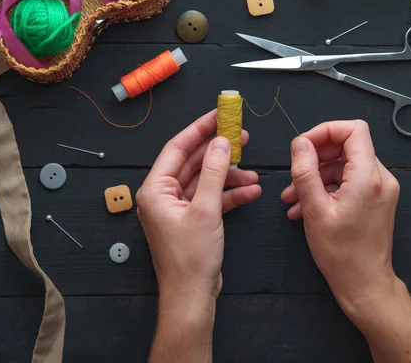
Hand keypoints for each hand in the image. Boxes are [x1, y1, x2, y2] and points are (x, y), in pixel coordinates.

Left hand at [136, 110, 261, 300]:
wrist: (192, 296)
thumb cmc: (190, 260)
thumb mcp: (206, 210)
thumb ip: (215, 172)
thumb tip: (221, 143)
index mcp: (156, 189)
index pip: (178, 148)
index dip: (200, 129)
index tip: (219, 115)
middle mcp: (163, 196)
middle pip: (193, 162)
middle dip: (219, 152)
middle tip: (241, 137)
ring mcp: (178, 208)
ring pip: (205, 181)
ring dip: (229, 176)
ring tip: (254, 174)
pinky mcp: (191, 220)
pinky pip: (211, 199)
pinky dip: (229, 195)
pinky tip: (250, 192)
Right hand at [281, 120, 400, 315]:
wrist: (364, 283)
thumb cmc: (342, 254)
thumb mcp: (314, 210)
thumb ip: (304, 172)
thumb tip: (299, 144)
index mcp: (368, 177)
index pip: (353, 130)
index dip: (325, 131)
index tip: (303, 146)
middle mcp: (380, 178)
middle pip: (348, 146)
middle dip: (316, 157)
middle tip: (294, 172)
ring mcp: (380, 189)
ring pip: (345, 166)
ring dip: (317, 176)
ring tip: (293, 197)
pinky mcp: (376, 199)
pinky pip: (349, 181)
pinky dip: (327, 188)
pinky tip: (305, 207)